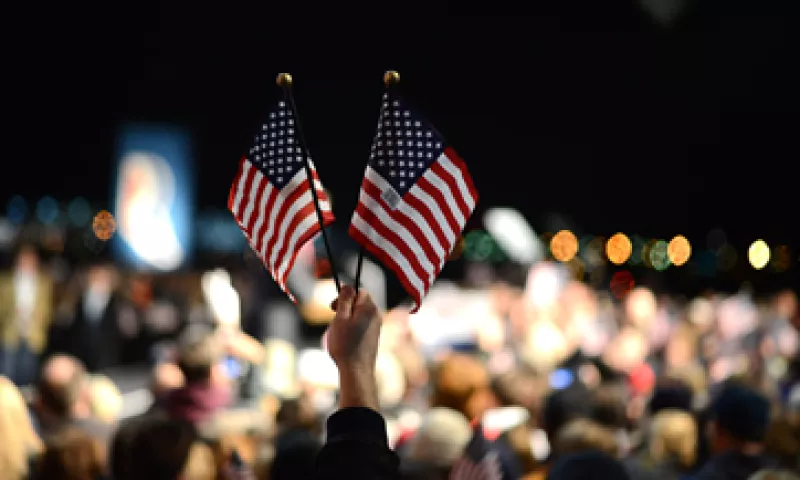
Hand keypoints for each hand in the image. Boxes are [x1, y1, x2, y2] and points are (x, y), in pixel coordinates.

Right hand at [326, 285, 381, 409]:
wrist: (357, 371)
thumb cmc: (346, 345)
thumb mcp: (340, 318)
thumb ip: (344, 300)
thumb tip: (348, 286)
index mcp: (369, 308)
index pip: (358, 291)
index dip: (345, 296)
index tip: (333, 307)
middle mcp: (376, 316)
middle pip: (359, 303)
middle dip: (345, 309)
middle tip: (334, 321)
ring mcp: (376, 327)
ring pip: (359, 315)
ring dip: (347, 320)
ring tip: (339, 334)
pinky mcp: (374, 338)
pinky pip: (361, 326)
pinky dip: (352, 330)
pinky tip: (345, 342)